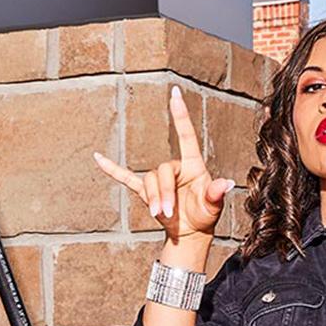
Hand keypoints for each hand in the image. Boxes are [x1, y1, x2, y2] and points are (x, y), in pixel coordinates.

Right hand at [92, 85, 235, 245]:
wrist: (190, 232)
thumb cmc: (204, 215)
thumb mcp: (213, 206)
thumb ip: (216, 193)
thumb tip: (228, 183)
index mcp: (193, 165)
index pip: (186, 135)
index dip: (180, 115)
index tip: (175, 94)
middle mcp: (175, 169)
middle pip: (162, 171)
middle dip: (165, 192)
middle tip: (169, 213)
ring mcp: (159, 180)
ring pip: (149, 181)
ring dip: (153, 199)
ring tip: (161, 215)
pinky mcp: (146, 191)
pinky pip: (126, 177)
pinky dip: (112, 169)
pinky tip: (98, 158)